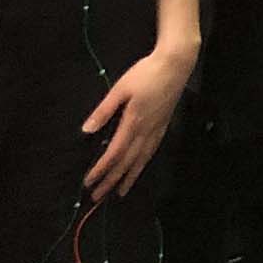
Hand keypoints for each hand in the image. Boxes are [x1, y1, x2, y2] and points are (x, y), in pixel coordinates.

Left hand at [81, 44, 195, 199]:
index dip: (101, 169)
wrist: (176, 64)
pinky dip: (143, 165)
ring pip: (141, 160)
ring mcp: (157, 130)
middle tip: (98, 197)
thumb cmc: (146, 73)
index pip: (114, 153)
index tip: (89, 182)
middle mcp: (146, 131)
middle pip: (127, 162)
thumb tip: (87, 130)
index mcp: (133, 122)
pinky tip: (138, 169)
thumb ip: (104, 110)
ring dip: (128, 178)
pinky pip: (151, 152)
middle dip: (111, 181)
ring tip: (119, 193)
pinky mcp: (163, 126)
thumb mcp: (120, 88)